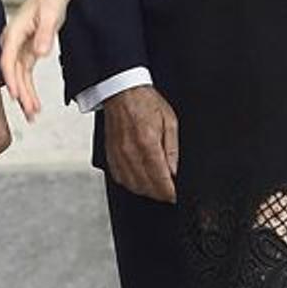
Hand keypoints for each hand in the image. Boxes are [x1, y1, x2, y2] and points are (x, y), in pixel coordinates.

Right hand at [0, 0, 67, 121]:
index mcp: (13, 34)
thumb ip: (45, 34)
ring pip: (18, 77)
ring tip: (32, 114)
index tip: (15, 94)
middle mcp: (12, 43)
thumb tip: (40, 52)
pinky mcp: (26, 52)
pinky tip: (32, 103)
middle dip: (20, 94)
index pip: (8, 61)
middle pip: (13, 73)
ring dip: (24, 96)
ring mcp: (18, 49)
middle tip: (29, 112)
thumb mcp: (51, 15)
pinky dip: (28, 89)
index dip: (11, 79)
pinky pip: (25, 75)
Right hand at [104, 85, 178, 201]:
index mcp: (147, 143)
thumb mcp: (170, 121)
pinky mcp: (110, 155)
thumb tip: (175, 171)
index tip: (176, 195)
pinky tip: (141, 180)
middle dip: (161, 194)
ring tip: (157, 187)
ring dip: (147, 191)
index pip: (160, 180)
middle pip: (147, 187)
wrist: (122, 92)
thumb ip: (172, 149)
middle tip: (170, 192)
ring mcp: (118, 155)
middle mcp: (130, 152)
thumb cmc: (145, 102)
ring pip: (133, 186)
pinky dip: (132, 184)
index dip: (170, 192)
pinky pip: (120, 179)